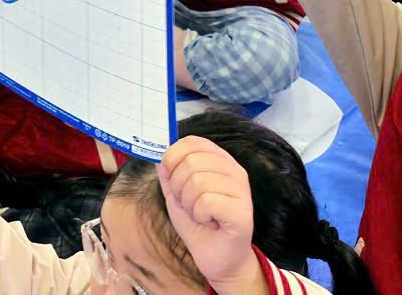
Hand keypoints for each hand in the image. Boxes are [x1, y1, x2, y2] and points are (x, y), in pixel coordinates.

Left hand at [159, 137, 259, 285]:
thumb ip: (168, 172)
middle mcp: (235, 171)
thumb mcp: (176, 194)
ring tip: (201, 215)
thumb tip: (159, 152)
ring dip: (189, 205)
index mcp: (220, 161)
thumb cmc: (199, 225)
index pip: (193, 142)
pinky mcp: (242, 212)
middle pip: (191, 162)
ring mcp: (241, 190)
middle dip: (179, 187)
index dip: (173, 157)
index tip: (171, 177)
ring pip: (197, 182)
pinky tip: (210, 223)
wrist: (217, 259)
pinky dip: (200, 216)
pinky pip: (207, 202)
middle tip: (190, 204)